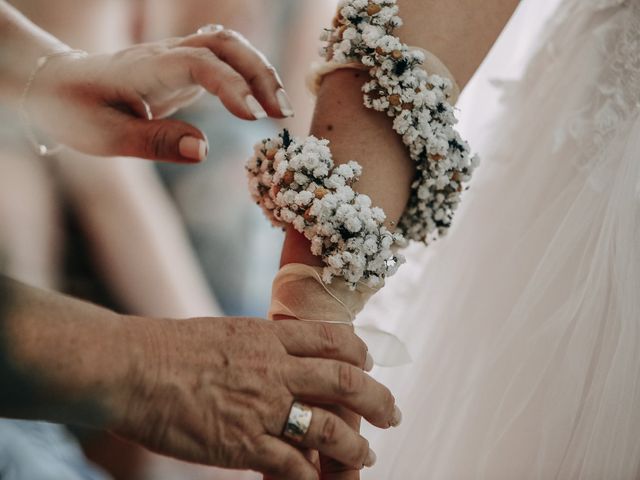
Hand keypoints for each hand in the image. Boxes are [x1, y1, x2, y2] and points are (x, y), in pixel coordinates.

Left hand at [26, 28, 292, 162]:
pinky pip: (223, 59)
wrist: (57, 85)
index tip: (254, 118)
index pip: (199, 64)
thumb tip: (205, 151)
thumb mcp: (106, 137)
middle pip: (223, 44)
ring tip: (280, 109)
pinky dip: (249, 74)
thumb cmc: (77, 111)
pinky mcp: (181, 67)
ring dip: (260, 72)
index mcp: (145, 69)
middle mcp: (165, 55)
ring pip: (227, 45)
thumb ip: (156, 143)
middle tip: (281, 114)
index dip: (232, 86)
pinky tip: (261, 99)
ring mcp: (175, 57)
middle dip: (260, 74)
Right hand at [111, 316, 396, 479]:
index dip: (359, 353)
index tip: (368, 365)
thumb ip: (257, 345)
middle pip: (346, 381)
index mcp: (269, 337)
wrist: (132, 367)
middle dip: (377, 400)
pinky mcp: (244, 443)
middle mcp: (275, 368)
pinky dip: (312, 476)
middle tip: (391, 414)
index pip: (333, 339)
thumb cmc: (169, 348)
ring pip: (329, 428)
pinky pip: (293, 464)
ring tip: (366, 456)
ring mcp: (263, 406)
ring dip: (354, 446)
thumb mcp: (224, 332)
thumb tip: (277, 353)